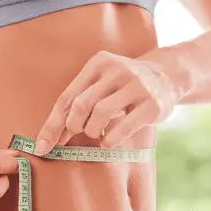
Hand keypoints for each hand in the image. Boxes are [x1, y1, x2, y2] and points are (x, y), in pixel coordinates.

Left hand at [35, 49, 181, 154]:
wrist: (167, 75)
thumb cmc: (125, 85)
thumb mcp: (103, 81)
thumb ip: (80, 101)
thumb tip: (51, 136)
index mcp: (99, 63)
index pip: (68, 96)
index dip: (52, 124)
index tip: (42, 147)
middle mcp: (117, 70)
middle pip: (81, 104)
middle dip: (72, 126)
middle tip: (77, 133)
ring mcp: (137, 86)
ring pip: (101, 114)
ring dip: (92, 131)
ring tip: (96, 134)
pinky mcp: (152, 104)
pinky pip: (123, 127)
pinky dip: (110, 140)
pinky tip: (109, 140)